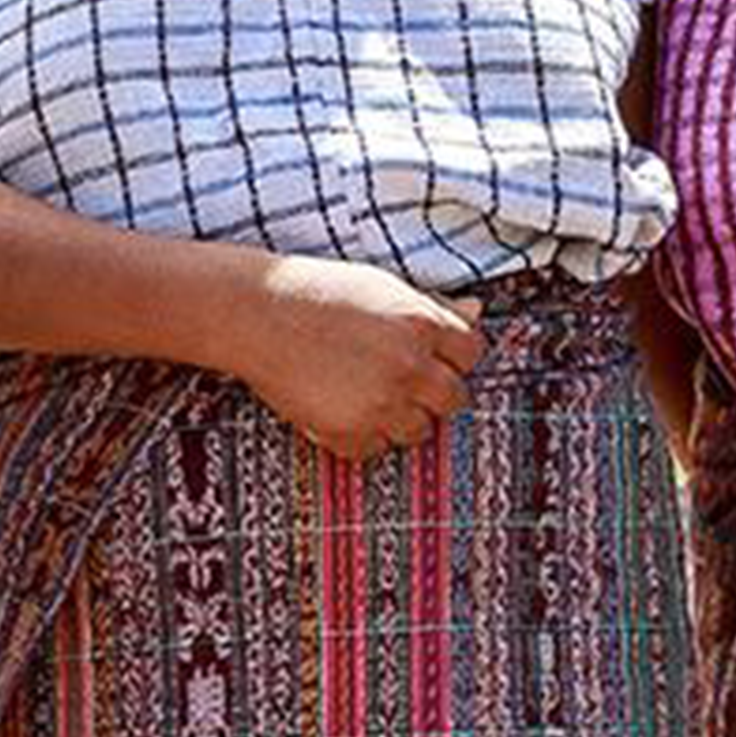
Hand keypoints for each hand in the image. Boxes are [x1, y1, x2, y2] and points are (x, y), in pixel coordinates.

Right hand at [225, 255, 485, 461]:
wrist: (258, 313)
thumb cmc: (320, 292)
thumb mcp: (384, 287)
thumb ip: (433, 306)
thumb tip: (477, 311)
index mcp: (421, 323)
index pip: (472, 353)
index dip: (454, 356)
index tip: (434, 357)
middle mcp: (409, 365)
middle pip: (453, 399)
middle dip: (434, 393)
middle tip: (402, 380)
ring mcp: (380, 402)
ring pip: (419, 430)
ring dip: (401, 417)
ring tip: (367, 392)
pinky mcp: (349, 431)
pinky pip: (376, 449)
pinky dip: (363, 435)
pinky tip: (342, 406)